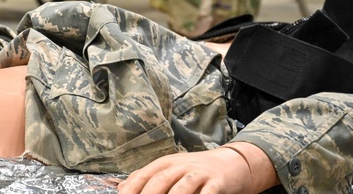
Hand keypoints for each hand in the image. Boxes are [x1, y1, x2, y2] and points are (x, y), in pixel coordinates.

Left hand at [118, 144, 275, 193]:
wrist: (231, 163)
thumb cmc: (194, 170)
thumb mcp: (170, 169)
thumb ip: (147, 177)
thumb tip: (121, 188)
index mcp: (166, 163)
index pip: (143, 175)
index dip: (132, 188)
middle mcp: (180, 166)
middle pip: (160, 181)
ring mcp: (199, 173)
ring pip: (182, 188)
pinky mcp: (217, 182)